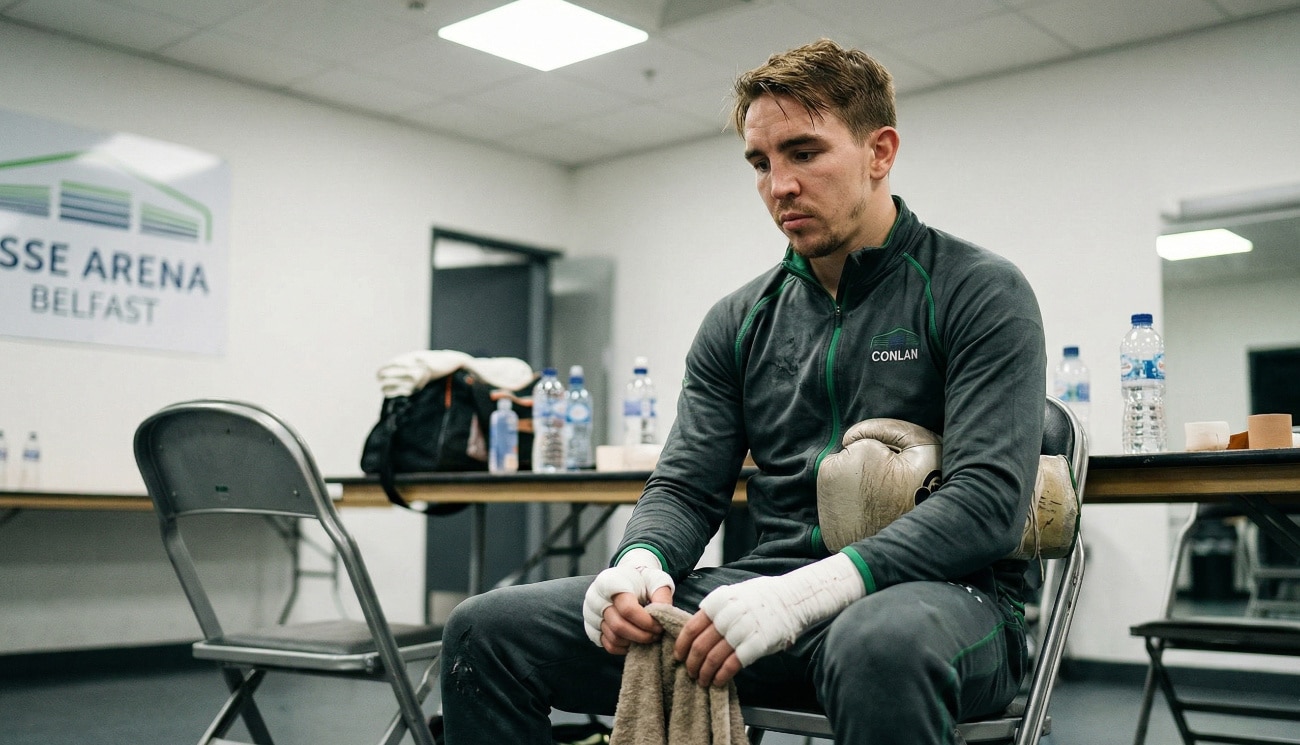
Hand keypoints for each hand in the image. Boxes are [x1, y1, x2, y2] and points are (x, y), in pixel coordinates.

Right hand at [582, 548, 674, 653]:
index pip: (627, 609)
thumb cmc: (642, 580)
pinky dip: (624, 647)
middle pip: (619, 626)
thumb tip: (664, 617)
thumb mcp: (655, 580)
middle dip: (642, 635)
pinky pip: (608, 645)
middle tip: (657, 635)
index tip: (660, 626)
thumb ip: (662, 596)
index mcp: (610, 582)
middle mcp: (596, 598)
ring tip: (648, 636)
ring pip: (614, 638)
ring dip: (634, 642)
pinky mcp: (591, 627)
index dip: (646, 622)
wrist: (626, 579)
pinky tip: (636, 640)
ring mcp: (591, 614)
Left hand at [680, 554, 865, 682]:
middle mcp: (726, 616)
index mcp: (717, 602)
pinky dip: (720, 677)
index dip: (682, 646)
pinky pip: (731, 666)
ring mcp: (740, 631)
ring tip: (702, 680)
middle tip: (690, 672)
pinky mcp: (754, 646)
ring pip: (712, 658)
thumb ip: (716, 609)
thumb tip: (698, 628)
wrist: (792, 598)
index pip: (691, 628)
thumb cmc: (763, 596)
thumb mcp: (734, 594)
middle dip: (691, 664)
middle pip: (699, 646)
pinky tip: (718, 682)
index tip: (679, 656)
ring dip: (704, 673)